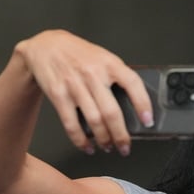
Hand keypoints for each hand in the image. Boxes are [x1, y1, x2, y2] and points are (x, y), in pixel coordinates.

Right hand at [14, 29, 153, 155]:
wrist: (46, 46)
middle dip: (121, 135)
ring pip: (94, 120)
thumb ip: (118, 76)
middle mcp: (93, 74)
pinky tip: (87, 146)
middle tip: (125, 147)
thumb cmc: (79, 54)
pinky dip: (80, 140)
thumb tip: (136, 104)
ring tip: (109, 147)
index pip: (132, 83)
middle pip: (112, 111)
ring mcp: (75, 85)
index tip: (148, 120)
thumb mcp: (104, 57)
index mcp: (109, 63)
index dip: (143, 103)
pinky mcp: (59, 95)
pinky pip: (71, 124)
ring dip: (103, 139)